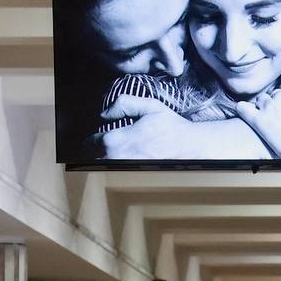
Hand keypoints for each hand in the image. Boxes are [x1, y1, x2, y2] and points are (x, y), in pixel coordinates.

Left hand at [94, 95, 270, 159]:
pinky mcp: (134, 176)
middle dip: (95, 149)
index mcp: (115, 140)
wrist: (190, 147)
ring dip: (104, 159)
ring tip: (110, 153)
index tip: (96, 136)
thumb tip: (105, 113)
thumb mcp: (150, 106)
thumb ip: (125, 104)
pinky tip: (123, 160)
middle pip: (93, 157)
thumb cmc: (171, 127)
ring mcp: (125, 170)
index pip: (91, 142)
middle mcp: (117, 158)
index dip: (92, 138)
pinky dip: (116, 166)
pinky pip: (118, 171)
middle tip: (100, 144)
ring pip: (104, 166)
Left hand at [234, 79, 280, 158]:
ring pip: (258, 101)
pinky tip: (244, 113)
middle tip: (277, 118)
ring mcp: (269, 107)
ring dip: (260, 108)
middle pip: (271, 95)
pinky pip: (243, 108)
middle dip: (273, 104)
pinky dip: (242, 109)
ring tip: (265, 120)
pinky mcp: (259, 122)